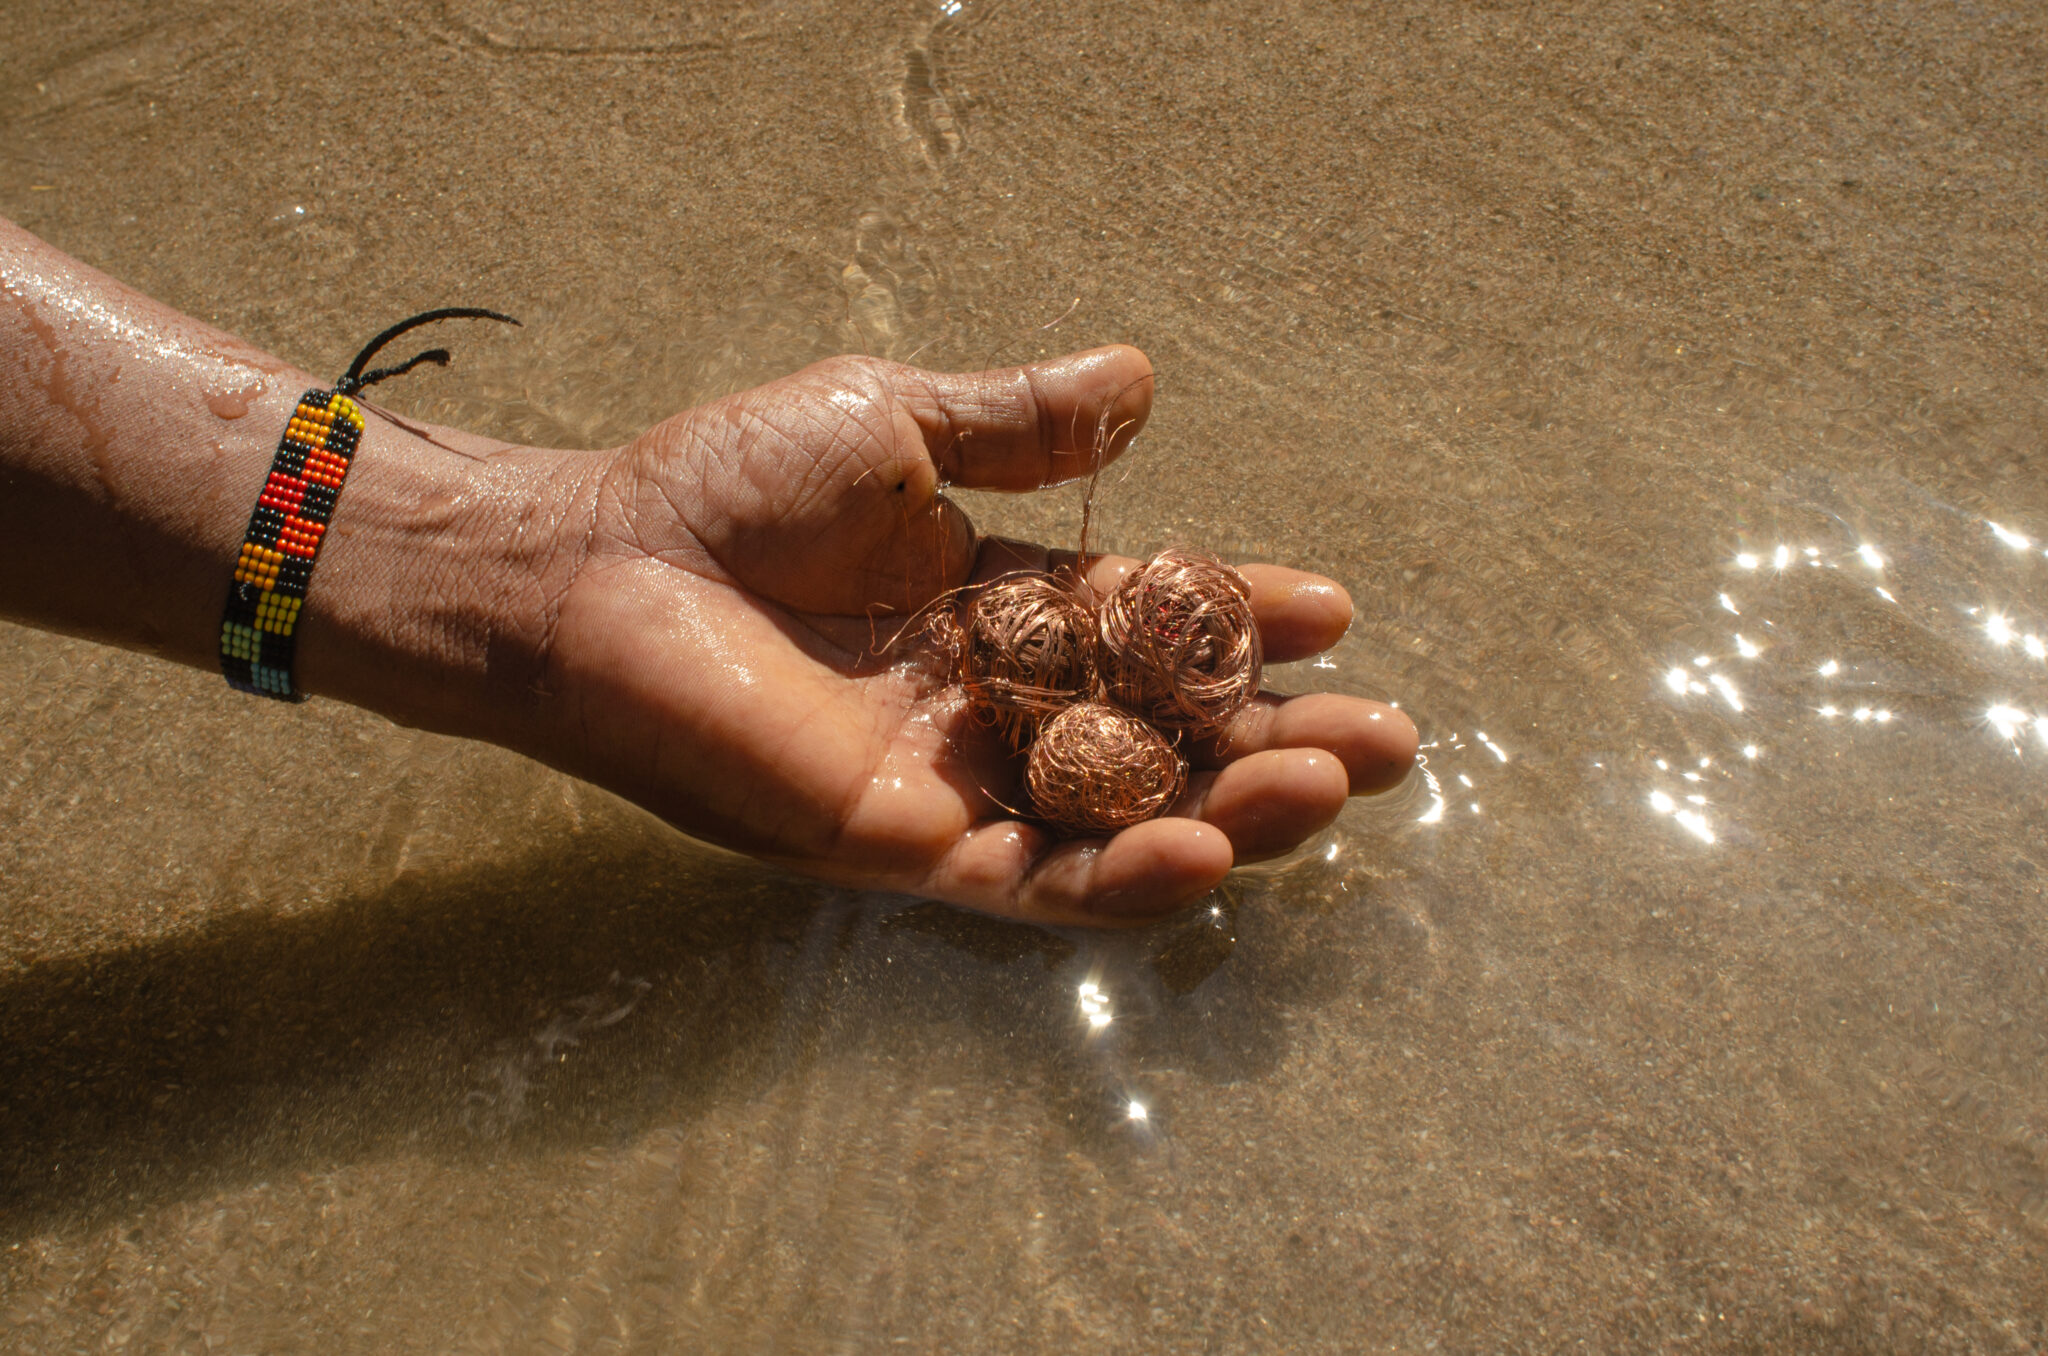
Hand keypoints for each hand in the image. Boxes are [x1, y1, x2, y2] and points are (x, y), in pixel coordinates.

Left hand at [527, 345, 1416, 924]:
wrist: (602, 566)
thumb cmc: (728, 486)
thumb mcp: (896, 424)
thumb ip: (1019, 421)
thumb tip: (1144, 377)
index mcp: (1000, 603)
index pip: (1151, 625)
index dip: (1240, 621)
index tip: (1332, 610)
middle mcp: (993, 704)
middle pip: (1164, 739)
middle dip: (1275, 740)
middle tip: (1386, 740)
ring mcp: (954, 781)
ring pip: (1121, 820)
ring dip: (1231, 814)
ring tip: (1329, 787)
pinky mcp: (901, 845)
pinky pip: (1030, 880)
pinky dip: (1119, 875)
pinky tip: (1204, 847)